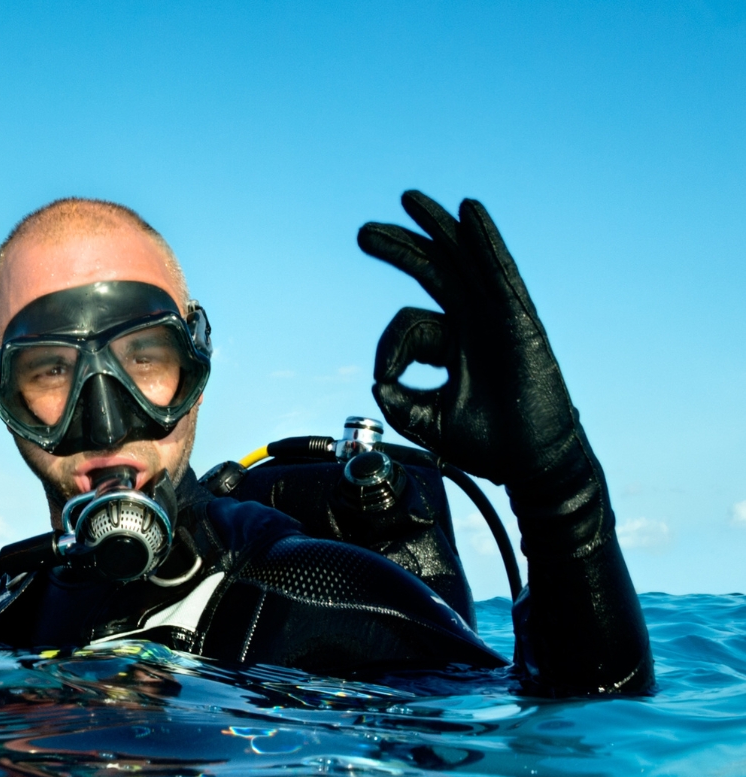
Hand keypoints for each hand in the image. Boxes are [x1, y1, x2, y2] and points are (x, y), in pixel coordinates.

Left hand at [356, 191, 586, 492]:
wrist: (530, 461)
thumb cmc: (487, 443)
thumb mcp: (429, 421)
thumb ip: (400, 401)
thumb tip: (376, 383)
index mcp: (451, 343)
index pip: (407, 325)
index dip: (387, 350)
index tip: (384, 379)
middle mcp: (473, 322)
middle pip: (434, 271)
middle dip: (400, 248)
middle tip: (364, 233)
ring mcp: (497, 317)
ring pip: (463, 260)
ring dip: (435, 227)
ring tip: (407, 199)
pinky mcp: (520, 318)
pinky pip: (500, 270)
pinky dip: (484, 239)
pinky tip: (468, 210)